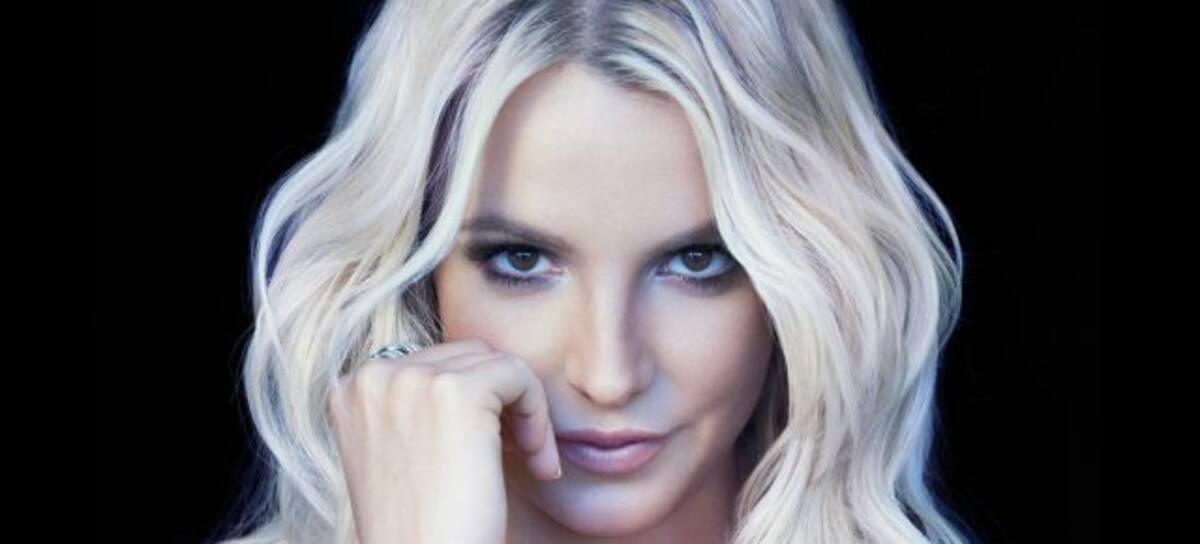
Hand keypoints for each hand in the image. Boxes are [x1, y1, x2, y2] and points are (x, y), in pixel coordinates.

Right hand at [328, 339, 561, 543]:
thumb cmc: (422, 528)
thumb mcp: (400, 455)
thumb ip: (415, 408)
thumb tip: (473, 369)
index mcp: (352, 390)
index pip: (433, 363)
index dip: (475, 404)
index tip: (489, 451)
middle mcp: (372, 377)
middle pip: (466, 355)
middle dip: (500, 402)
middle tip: (517, 456)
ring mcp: (410, 380)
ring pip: (497, 364)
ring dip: (525, 411)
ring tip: (530, 462)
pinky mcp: (456, 393)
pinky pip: (520, 376)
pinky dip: (540, 418)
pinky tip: (539, 464)